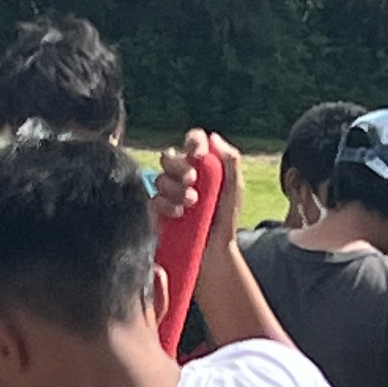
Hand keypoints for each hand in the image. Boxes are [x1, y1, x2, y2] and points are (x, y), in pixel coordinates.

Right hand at [155, 130, 245, 247]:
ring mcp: (168, 192)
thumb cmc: (225, 218)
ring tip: (192, 203)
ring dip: (175, 188)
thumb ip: (230, 161)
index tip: (198, 155)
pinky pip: (154, 199)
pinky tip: (179, 213)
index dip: (192, 142)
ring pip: (160, 178)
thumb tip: (213, 137)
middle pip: (168, 157)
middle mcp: (181, 175)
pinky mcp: (158, 210)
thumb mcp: (234, 189)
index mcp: (201, 164)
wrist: (215, 249)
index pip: (192, 141)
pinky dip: (167, 205)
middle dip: (179, 167)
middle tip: (192, 181)